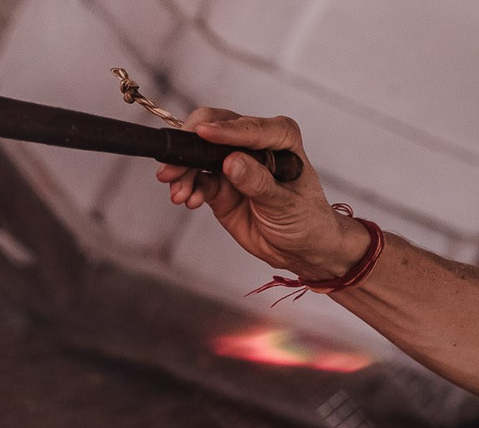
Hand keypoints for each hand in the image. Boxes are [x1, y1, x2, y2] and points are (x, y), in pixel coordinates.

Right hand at [153, 109, 369, 280]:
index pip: (248, 127)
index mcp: (280, 137)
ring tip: (178, 194)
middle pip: (214, 130)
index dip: (224, 130)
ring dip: (184, 171)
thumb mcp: (285, 204)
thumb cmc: (306, 220)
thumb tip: (231, 161)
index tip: (202, 133)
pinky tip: (188, 201)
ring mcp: (234, 162)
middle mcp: (254, 143)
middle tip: (172, 168)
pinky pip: (198, 179)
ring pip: (199, 155)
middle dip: (190, 147)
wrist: (301, 249)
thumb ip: (258, 182)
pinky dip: (189, 188)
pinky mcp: (220, 183)